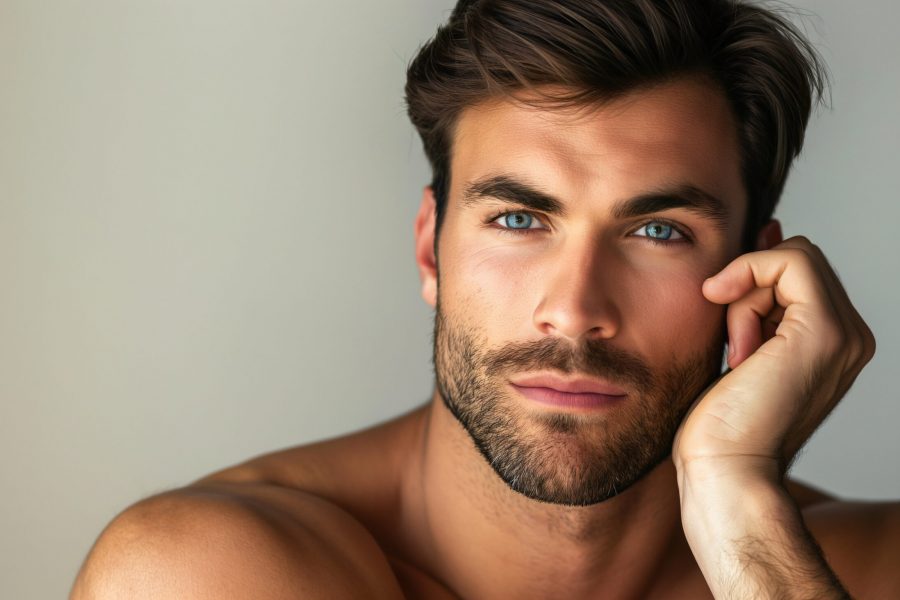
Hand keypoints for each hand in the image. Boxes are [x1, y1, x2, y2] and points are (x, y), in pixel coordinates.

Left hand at [672, 236, 875, 481]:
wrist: (725, 471)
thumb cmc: (720, 420)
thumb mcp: (736, 341)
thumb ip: (756, 291)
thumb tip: (770, 225)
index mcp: (833, 341)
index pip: (796, 271)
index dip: (753, 283)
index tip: (729, 330)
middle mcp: (851, 336)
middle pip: (795, 260)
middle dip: (750, 290)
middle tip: (735, 347)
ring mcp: (845, 334)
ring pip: (791, 259)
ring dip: (746, 297)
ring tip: (739, 354)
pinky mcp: (824, 331)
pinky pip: (789, 261)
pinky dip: (748, 280)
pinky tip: (734, 336)